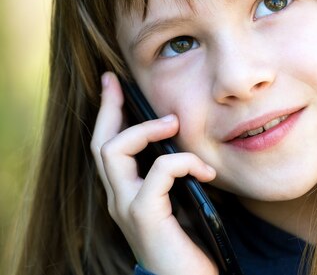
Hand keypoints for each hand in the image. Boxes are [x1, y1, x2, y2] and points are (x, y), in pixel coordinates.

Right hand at [91, 72, 218, 274]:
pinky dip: (183, 162)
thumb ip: (175, 175)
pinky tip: (206, 171)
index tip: (112, 83)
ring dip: (145, 129)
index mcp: (127, 192)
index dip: (108, 112)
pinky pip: (158, 172)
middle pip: (101, 142)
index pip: (107, 145)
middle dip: (109, 107)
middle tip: (117, 82)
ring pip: (114, 150)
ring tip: (174, 124)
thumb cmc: (190, 242)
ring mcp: (126, 208)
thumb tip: (185, 138)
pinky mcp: (144, 216)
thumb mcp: (181, 199)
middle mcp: (119, 198)